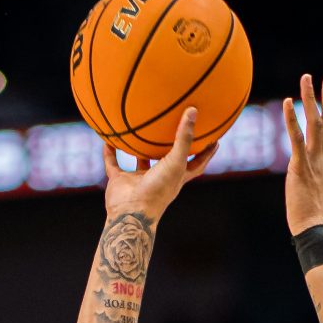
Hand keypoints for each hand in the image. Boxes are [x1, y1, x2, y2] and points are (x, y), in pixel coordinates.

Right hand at [101, 107, 212, 224]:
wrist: (131, 212)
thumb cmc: (158, 189)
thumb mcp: (176, 161)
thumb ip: (184, 138)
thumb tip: (193, 111)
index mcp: (176, 177)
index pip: (196, 164)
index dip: (206, 153)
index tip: (215, 139)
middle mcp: (159, 178)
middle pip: (169, 161)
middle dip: (173, 147)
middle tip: (178, 127)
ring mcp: (139, 180)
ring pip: (140, 161)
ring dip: (139, 149)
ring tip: (140, 130)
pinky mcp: (120, 182)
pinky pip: (113, 164)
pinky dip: (109, 153)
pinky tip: (107, 138)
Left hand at [283, 66, 322, 233]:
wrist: (315, 229)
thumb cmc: (314, 213)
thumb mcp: (319, 185)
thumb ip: (316, 169)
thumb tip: (307, 162)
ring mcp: (315, 160)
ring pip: (316, 122)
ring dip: (311, 98)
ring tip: (307, 76)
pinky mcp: (301, 168)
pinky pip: (297, 139)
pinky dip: (293, 120)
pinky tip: (289, 103)